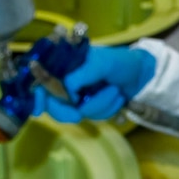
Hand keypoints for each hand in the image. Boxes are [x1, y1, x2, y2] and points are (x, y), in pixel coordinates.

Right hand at [34, 45, 156, 121]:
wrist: (142, 75)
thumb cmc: (120, 62)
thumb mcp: (102, 62)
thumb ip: (82, 75)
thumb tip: (67, 90)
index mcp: (64, 63)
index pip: (40, 80)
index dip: (36, 95)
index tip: (39, 109)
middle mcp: (66, 80)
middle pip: (52, 104)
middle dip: (66, 111)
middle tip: (78, 114)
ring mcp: (78, 95)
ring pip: (75, 112)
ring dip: (98, 106)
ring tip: (115, 92)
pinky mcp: (90, 106)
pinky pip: (91, 116)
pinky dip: (106, 111)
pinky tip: (117, 99)